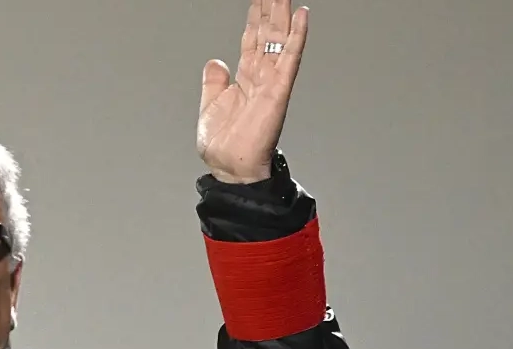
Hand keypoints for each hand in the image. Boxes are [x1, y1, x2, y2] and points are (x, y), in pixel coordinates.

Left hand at [197, 0, 308, 183]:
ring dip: (283, 14)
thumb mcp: (211, 105)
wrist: (230, 169)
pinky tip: (302, 16)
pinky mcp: (278, 91)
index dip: (254, 17)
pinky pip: (290, 59)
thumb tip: (215, 61)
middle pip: (267, 33)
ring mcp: (271, 82)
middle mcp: (261, 76)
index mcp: (245, 79)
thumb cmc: (224, 145)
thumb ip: (214, 82)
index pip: (252, 39)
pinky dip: (297, 38)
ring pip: (279, 39)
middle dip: (271, 8)